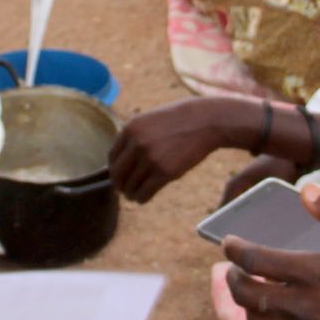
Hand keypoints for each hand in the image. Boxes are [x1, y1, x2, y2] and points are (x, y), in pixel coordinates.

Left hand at [108, 98, 237, 203]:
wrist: (206, 121)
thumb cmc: (180, 120)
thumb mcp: (151, 120)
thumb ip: (136, 136)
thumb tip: (122, 160)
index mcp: (131, 129)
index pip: (112, 156)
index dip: (114, 169)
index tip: (118, 176)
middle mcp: (137, 144)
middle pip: (118, 173)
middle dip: (119, 184)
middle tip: (123, 190)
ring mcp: (150, 159)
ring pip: (130, 185)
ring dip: (130, 193)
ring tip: (134, 195)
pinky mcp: (165, 172)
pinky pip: (145, 192)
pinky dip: (141, 198)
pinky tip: (142, 199)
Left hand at [221, 148, 319, 319]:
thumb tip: (308, 191)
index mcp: (315, 273)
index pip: (253, 260)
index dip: (234, 248)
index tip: (228, 241)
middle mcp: (303, 307)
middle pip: (246, 293)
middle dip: (232, 277)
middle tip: (233, 267)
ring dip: (247, 303)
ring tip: (251, 289)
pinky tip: (277, 317)